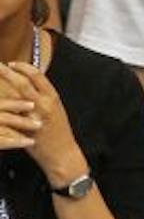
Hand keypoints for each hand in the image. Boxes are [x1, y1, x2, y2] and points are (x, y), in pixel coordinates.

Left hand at [0, 59, 83, 185]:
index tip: (11, 64)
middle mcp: (44, 104)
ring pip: (12, 97)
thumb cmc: (58, 133)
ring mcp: (33, 115)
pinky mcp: (25, 128)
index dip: (22, 67)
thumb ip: (42, 97)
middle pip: (22, 81)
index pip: (36, 74)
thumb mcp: (55, 110)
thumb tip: (27, 87)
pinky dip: (2, 107)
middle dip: (5, 71)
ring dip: (0, 88)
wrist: (62, 154)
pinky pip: (10, 114)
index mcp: (52, 97)